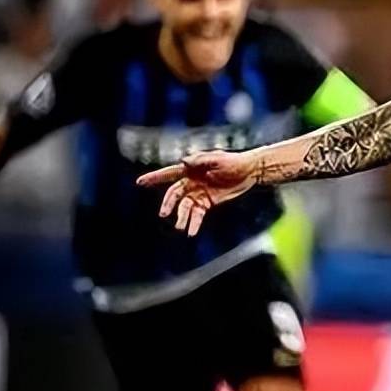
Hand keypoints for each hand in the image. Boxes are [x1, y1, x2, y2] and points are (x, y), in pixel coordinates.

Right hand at [136, 150, 260, 236]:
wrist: (249, 171)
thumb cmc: (233, 161)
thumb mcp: (218, 158)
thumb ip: (200, 160)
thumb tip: (183, 161)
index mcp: (191, 168)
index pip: (169, 173)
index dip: (155, 178)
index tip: (140, 182)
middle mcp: (192, 181)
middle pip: (175, 193)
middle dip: (169, 203)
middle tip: (164, 213)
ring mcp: (199, 193)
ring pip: (185, 207)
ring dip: (182, 217)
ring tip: (181, 227)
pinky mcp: (207, 202)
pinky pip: (197, 214)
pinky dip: (194, 223)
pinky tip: (191, 232)